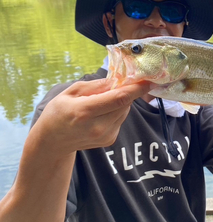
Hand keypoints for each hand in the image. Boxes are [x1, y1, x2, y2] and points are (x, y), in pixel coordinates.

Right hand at [34, 78, 150, 154]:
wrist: (53, 140)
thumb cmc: (59, 112)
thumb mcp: (71, 92)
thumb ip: (96, 86)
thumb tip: (118, 80)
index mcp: (85, 112)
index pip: (118, 99)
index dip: (136, 89)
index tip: (149, 81)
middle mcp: (98, 127)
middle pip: (124, 104)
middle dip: (125, 92)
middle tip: (114, 85)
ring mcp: (105, 136)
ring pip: (125, 111)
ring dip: (119, 102)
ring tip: (100, 102)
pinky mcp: (110, 140)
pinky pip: (120, 119)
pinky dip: (116, 112)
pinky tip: (100, 114)